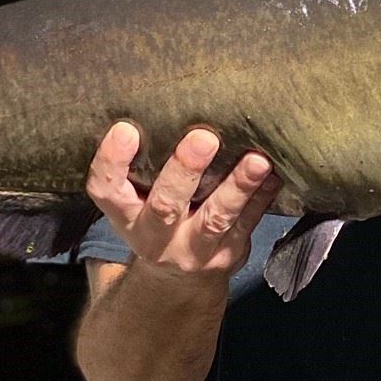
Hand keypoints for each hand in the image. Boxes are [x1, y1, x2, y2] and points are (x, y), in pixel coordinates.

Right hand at [86, 123, 278, 285]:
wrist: (177, 283)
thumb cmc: (155, 219)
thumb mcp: (134, 200)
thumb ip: (140, 164)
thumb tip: (161, 98)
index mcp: (125, 215)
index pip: (105, 189)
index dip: (112, 161)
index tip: (125, 129)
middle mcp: (154, 237)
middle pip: (165, 206)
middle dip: (185, 171)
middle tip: (203, 137)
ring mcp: (193, 250)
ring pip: (216, 218)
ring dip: (238, 187)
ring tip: (256, 160)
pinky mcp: (227, 254)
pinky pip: (248, 224)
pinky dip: (263, 197)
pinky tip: (274, 173)